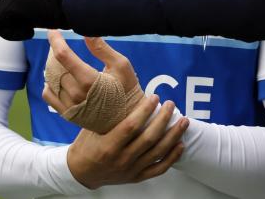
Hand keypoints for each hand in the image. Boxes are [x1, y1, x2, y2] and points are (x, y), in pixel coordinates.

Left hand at [43, 30, 142, 132]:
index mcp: (89, 80)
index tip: (53, 31)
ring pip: (50, 80)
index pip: (63, 56)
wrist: (128, 118)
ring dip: (52, 67)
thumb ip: (102, 48)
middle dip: (55, 52)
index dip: (56, 41)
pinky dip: (49, 84)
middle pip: (54, 67)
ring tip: (61, 60)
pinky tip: (58, 78)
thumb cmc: (127, 89)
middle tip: (60, 44)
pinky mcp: (67, 114)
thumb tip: (87, 32)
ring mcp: (70, 106)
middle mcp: (76, 94)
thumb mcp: (121, 65)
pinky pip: (49, 95)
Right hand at [67, 96, 188, 188]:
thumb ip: (108, 114)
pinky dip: (172, 157)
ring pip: (158, 152)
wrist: (80, 173)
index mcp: (108, 146)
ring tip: (184, 121)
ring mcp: (131, 170)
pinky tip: (180, 144)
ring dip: (173, 135)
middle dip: (163, 119)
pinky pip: (159, 169)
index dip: (145, 110)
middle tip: (171, 104)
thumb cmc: (86, 145)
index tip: (154, 97)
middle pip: (149, 138)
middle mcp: (121, 159)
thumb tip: (123, 86)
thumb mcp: (91, 128)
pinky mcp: (137, 177)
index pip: (131, 126)